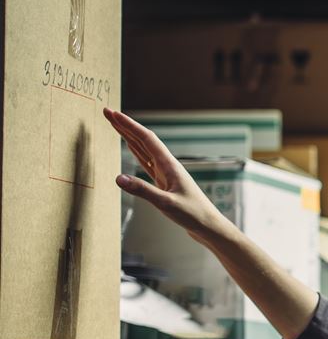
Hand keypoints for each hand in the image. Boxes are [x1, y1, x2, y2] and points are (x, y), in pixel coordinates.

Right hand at [106, 108, 231, 240]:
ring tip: (115, 124)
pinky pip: (146, 162)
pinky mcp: (164, 182)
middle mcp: (168, 165)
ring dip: (128, 136)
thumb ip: (143, 190)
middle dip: (124, 126)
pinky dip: (136, 152)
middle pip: (143, 140)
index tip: (113, 113)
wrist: (208, 226)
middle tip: (107, 113)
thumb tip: (118, 178)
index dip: (128, 125)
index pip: (146, 139)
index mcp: (169, 165)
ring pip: (144, 150)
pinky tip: (130, 147)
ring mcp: (166, 173)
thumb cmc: (193, 215)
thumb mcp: (166, 204)